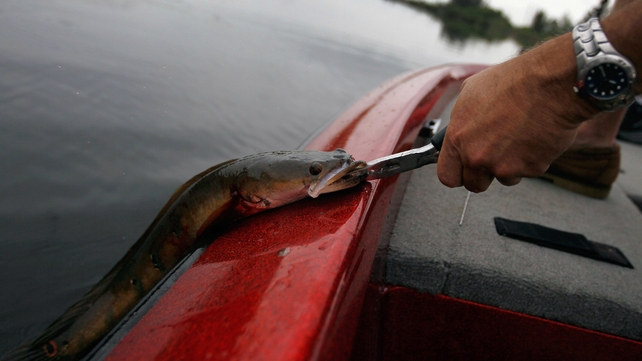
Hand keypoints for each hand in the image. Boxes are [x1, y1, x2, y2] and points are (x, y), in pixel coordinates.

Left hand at [437, 34, 597, 191]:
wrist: (551, 83)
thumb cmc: (514, 81)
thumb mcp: (471, 91)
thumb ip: (461, 118)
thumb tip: (459, 125)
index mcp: (458, 138)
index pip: (447, 175)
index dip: (456, 174)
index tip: (462, 170)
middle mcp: (477, 156)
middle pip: (474, 184)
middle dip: (483, 174)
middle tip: (494, 155)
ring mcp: (503, 166)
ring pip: (503, 178)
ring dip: (509, 165)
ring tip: (518, 138)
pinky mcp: (529, 169)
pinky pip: (527, 171)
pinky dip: (530, 159)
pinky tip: (533, 137)